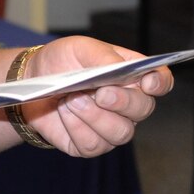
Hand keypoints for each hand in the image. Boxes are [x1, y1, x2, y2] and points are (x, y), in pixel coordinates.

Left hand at [20, 36, 172, 156]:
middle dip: (122, 102)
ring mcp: (111, 126)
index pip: (160, 81)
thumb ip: (103, 57)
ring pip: (120, 133)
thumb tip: (120, 69)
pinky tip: (64, 112)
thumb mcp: (80, 48)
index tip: (147, 82)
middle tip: (100, 93)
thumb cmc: (62, 61)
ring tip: (71, 99)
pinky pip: (94, 145)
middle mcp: (128, 104)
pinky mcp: (91, 144)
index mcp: (132, 75)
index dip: (159, 83)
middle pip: (143, 110)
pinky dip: (76, 128)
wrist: (33, 82)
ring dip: (94, 116)